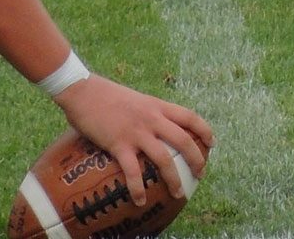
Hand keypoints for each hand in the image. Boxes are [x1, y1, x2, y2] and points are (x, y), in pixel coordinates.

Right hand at [54, 75, 213, 206]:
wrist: (82, 90)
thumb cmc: (104, 94)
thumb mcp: (135, 99)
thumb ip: (146, 112)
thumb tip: (151, 126)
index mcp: (156, 106)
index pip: (190, 117)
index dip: (204, 131)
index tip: (212, 143)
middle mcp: (151, 119)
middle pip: (184, 140)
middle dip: (197, 159)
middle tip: (200, 174)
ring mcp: (136, 132)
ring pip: (164, 159)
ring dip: (174, 179)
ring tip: (178, 193)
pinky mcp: (118, 144)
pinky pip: (133, 171)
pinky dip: (138, 188)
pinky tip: (139, 201)